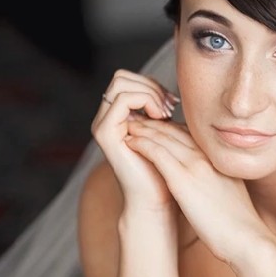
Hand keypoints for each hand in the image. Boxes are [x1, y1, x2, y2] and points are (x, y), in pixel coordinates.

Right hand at [91, 70, 179, 211]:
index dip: (152, 84)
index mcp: (118, 118)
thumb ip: (161, 114)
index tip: (173, 103)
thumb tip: (172, 94)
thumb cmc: (165, 172)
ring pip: (121, 83)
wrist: (155, 200)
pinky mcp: (106, 133)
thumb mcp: (166, 135)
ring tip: (166, 112)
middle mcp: (106, 119)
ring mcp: (103, 125)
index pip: (129, 80)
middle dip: (150, 85)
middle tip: (170, 105)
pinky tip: (161, 117)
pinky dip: (145, 101)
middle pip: (121, 77)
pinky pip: (123, 100)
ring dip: (149, 92)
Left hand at [125, 119, 268, 262]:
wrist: (246, 239)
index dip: (172, 129)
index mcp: (220, 160)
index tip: (158, 128)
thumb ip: (220, 182)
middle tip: (139, 119)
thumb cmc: (240, 225)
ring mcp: (196, 166)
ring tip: (130, 125)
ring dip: (144, 129)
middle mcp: (208, 157)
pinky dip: (142, 143)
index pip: (192, 136)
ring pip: (164, 137)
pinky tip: (130, 141)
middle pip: (177, 132)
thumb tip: (211, 188)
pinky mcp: (183, 179)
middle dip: (156, 123)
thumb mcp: (232, 195)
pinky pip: (157, 152)